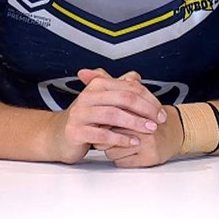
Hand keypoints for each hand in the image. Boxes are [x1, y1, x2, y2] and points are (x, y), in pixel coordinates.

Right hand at [46, 69, 166, 162]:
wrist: (57, 136)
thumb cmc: (85, 118)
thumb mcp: (102, 99)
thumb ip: (118, 87)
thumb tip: (136, 76)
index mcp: (98, 85)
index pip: (130, 87)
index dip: (149, 99)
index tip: (161, 112)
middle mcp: (88, 96)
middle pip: (124, 98)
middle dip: (146, 110)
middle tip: (160, 121)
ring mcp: (80, 113)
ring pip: (114, 114)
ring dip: (136, 123)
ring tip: (150, 130)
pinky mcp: (75, 131)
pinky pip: (102, 134)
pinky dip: (121, 138)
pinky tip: (133, 142)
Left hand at [104, 105, 183, 167]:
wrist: (175, 132)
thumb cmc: (150, 120)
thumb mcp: (134, 104)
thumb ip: (114, 103)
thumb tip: (88, 94)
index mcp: (137, 112)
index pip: (107, 122)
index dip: (102, 126)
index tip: (103, 127)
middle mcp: (143, 128)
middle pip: (106, 139)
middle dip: (106, 139)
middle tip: (114, 136)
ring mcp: (147, 144)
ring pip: (111, 153)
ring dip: (113, 151)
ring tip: (125, 144)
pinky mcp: (149, 158)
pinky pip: (121, 162)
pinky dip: (121, 159)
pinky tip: (131, 152)